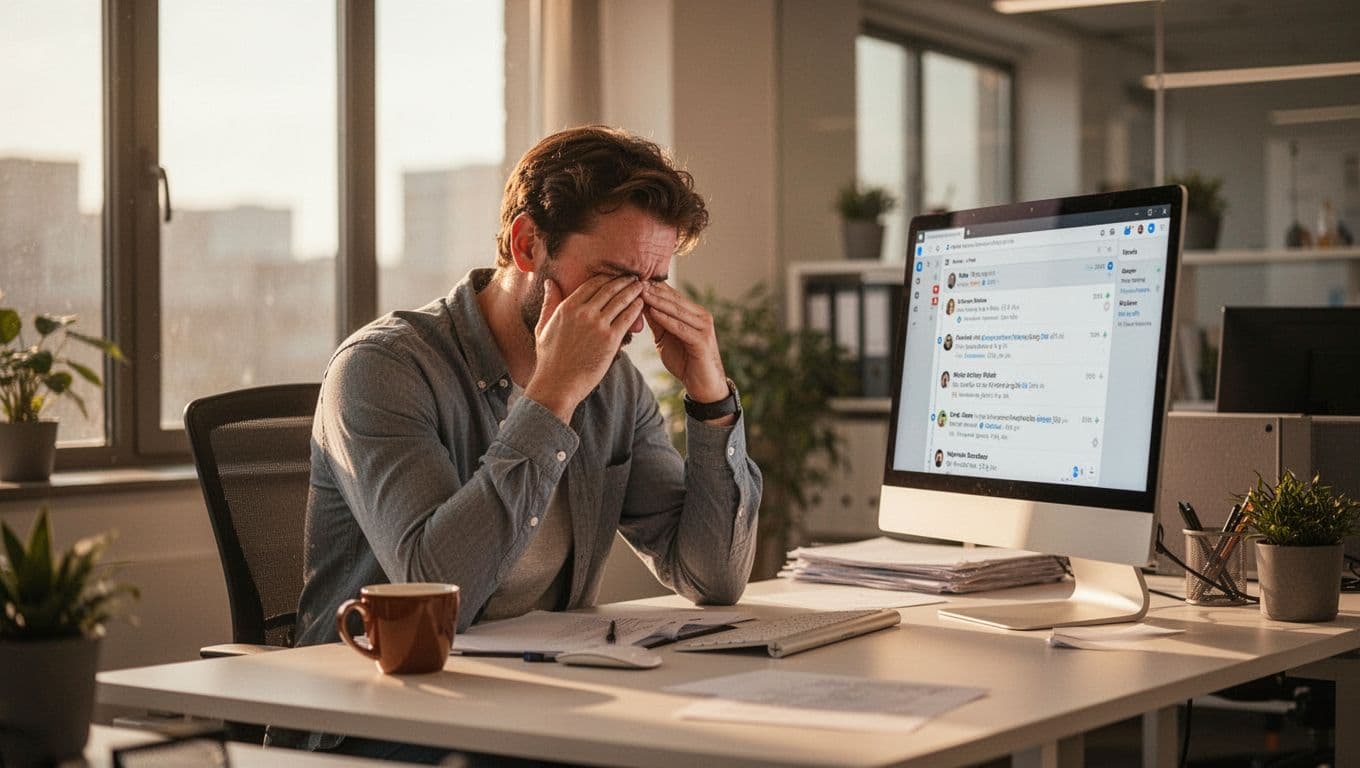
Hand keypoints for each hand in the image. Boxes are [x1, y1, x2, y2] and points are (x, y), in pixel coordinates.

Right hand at [525, 274, 644, 422]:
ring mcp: (597, 325)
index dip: (607, 277)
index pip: (592, 283)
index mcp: (567, 307)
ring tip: (641, 286)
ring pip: (621, 300)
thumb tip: (550, 282)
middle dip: (624, 281)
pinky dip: (636, 308)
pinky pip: (627, 317)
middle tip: (634, 277)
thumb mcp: (543, 326)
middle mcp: (583, 312)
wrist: (558, 384)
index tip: (616, 276)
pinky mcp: (610, 339)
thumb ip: (549, 302)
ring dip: (633, 291)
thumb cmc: (550, 358)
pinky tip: (642, 303)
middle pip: (609, 288)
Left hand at [641, 282, 728, 403]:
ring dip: (657, 301)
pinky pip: (681, 327)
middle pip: (674, 299)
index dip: (653, 287)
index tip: (633, 279)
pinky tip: (653, 312)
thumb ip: (656, 322)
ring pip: (677, 310)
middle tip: (634, 280)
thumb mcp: (665, 338)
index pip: (671, 295)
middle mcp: (701, 316)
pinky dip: (666, 319)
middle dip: (653, 290)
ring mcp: (703, 327)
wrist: (703, 385)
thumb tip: (639, 305)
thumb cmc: (685, 361)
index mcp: (693, 313)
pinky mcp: (702, 340)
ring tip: (640, 292)